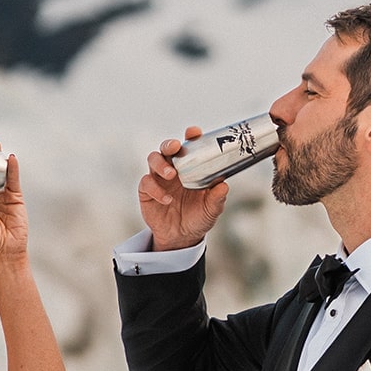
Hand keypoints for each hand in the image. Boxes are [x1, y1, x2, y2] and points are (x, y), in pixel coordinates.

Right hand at [137, 126, 228, 251]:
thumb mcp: (211, 209)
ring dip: (160, 164)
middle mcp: (173, 168)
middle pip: (166, 148)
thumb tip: (223, 186)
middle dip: (169, 144)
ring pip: (153, 159)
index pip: (189, 146)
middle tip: (175, 147)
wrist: (182, 237)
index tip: (194, 132)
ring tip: (171, 174)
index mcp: (190, 167)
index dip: (191, 136)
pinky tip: (167, 199)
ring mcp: (158, 179)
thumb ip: (217, 197)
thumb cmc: (198, 217)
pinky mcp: (147, 192)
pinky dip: (156, 189)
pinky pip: (146, 183)